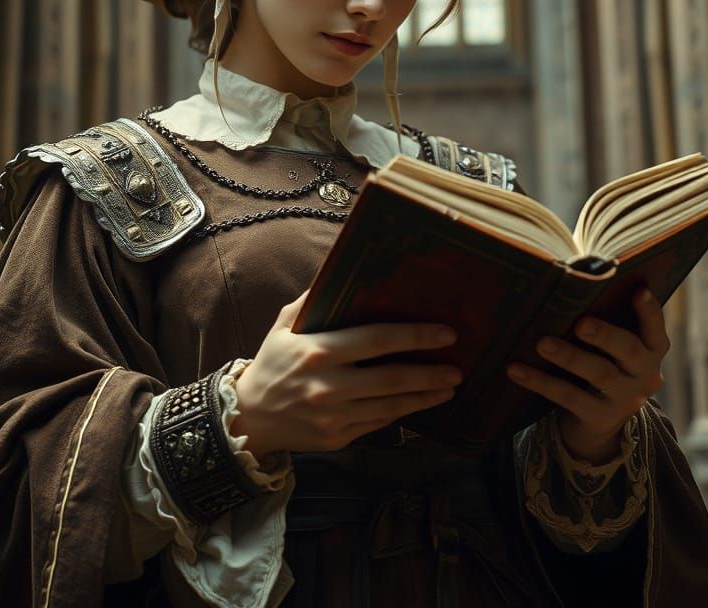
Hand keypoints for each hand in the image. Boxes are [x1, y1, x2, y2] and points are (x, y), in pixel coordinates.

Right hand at [233, 289, 461, 459]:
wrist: (250, 416)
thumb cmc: (272, 362)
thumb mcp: (285, 324)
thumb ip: (314, 300)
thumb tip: (340, 269)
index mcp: (318, 352)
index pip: (377, 340)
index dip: (415, 336)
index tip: (445, 333)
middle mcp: (329, 386)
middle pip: (392, 378)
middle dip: (430, 372)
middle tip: (457, 366)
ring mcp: (335, 416)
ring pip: (392, 406)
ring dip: (425, 395)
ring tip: (450, 385)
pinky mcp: (338, 438)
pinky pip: (379, 423)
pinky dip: (404, 413)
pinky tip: (422, 402)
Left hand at [505, 288, 667, 462]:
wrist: (598, 422)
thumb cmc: (602, 364)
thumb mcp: (613, 348)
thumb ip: (607, 322)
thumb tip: (574, 284)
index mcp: (651, 351)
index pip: (655, 329)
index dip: (650, 311)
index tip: (639, 290)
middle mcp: (645, 375)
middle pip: (628, 350)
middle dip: (604, 334)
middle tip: (581, 323)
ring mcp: (625, 399)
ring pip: (598, 373)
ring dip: (569, 356)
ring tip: (542, 343)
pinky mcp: (600, 417)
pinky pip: (568, 396)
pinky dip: (540, 381)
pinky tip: (516, 369)